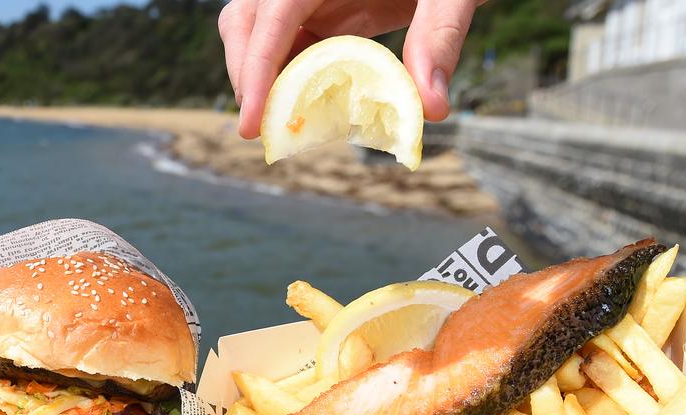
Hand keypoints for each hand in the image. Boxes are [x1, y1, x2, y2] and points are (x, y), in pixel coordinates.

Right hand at [218, 0, 484, 137]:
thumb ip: (439, 37)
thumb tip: (430, 107)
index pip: (273, 14)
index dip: (256, 68)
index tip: (252, 122)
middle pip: (246, 21)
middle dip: (247, 76)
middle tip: (261, 131)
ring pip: (257, 32)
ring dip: (262, 79)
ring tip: (280, 124)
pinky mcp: (322, 7)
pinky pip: (289, 42)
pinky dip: (289, 78)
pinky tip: (306, 108)